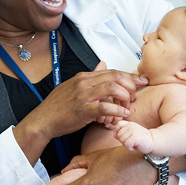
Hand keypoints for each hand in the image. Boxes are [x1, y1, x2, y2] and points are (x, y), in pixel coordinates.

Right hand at [15, 62, 146, 161]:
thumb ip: (91, 76)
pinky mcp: (82, 111)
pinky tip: (122, 115)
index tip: (142, 81)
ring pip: (112, 88)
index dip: (129, 76)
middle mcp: (84, 83)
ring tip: (128, 105)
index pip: (112, 71)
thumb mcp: (74, 86)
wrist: (43, 120)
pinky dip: (117, 110)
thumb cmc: (58, 106)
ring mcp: (83, 96)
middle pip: (115, 77)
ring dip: (125, 96)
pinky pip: (105, 107)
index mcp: (83, 77)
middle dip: (131, 84)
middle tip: (137, 94)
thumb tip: (103, 64)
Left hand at [111, 120, 152, 153]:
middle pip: (119, 135)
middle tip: (132, 141)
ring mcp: (133, 130)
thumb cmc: (141, 139)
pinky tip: (136, 146)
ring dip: (127, 145)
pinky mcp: (135, 137)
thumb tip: (114, 135)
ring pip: (122, 140)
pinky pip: (126, 145)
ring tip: (134, 143)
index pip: (118, 125)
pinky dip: (130, 148)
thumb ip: (122, 134)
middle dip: (124, 141)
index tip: (127, 136)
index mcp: (129, 124)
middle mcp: (131, 125)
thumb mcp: (130, 135)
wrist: (153, 142)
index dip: (119, 132)